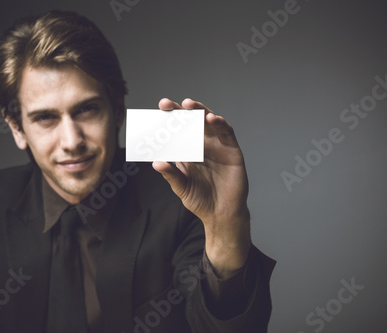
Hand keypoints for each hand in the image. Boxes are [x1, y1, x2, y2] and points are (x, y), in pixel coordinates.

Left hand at [152, 98, 250, 277]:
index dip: (167, 121)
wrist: (221, 214)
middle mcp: (201, 144)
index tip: (155, 113)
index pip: (175, 131)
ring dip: (199, 111)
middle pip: (190, 122)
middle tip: (166, 104)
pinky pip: (226, 132)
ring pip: (208, 122)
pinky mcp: (232, 149)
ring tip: (189, 104)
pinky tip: (211, 118)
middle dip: (179, 111)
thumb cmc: (200, 200)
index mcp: (186, 151)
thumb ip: (171, 174)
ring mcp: (217, 145)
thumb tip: (155, 163)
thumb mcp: (182, 187)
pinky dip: (220, 123)